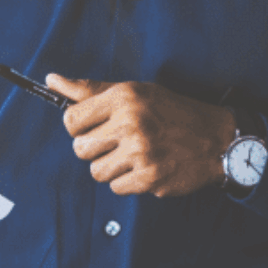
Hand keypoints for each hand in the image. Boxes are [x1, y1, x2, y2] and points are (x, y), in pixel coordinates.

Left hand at [46, 74, 235, 196]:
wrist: (216, 138)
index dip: (79, 127)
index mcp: (124, 98)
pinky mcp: (150, 178)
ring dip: (111, 167)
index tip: (94, 126)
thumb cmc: (170, 112)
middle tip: (117, 142)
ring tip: (133, 155)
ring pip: (96, 171)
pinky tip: (145, 167)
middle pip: (80, 149)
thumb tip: (51, 80)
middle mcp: (132, 123)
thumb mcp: (133, 92)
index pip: (71, 120)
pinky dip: (128, 181)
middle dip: (94, 149)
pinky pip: (116, 187)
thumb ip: (90, 90)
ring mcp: (141, 152)